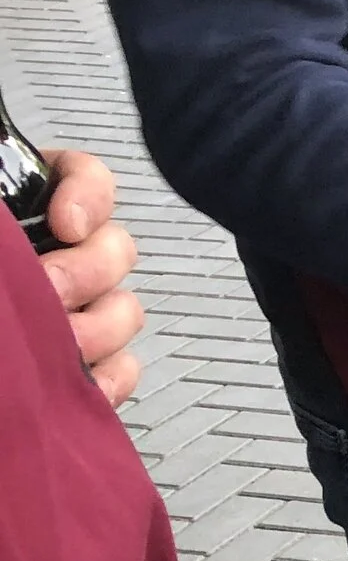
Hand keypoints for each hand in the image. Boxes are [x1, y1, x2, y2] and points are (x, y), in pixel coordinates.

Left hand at [38, 153, 140, 407]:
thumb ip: (5, 221)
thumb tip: (65, 227)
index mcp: (24, 213)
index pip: (83, 178)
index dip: (87, 194)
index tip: (64, 224)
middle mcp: (55, 257)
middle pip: (116, 248)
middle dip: (87, 273)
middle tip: (47, 292)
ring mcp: (72, 313)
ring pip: (124, 310)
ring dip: (97, 329)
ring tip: (56, 347)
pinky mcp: (82, 368)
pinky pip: (123, 368)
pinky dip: (107, 378)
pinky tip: (78, 382)